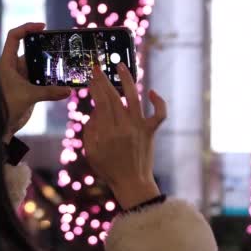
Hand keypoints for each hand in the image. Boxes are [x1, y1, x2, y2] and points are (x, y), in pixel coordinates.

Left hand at [0, 23, 70, 141]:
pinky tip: (63, 81)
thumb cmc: (5, 108)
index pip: (14, 37)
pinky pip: (41, 80)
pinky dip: (51, 80)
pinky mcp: (27, 89)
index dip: (27, 28)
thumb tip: (68, 90)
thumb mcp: (28, 96)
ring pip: (38, 66)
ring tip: (67, 62)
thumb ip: (49, 92)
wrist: (0, 128)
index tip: (43, 27)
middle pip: (31, 51)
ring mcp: (21, 78)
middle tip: (62, 46)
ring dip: (50, 66)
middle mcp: (13, 67)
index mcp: (7, 62)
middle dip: (46, 48)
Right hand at [83, 63, 166, 208]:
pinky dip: (158, 101)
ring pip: (134, 98)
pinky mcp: (151, 132)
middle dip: (105, 80)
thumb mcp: (91, 151)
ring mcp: (139, 128)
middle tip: (99, 68)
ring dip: (128, 80)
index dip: (96, 86)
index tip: (91, 75)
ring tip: (121, 66)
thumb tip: (95, 109)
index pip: (101, 102)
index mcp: (107, 133)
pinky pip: (159, 114)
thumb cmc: (109, 169)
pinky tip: (151, 92)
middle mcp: (124, 127)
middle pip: (114, 97)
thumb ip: (90, 129)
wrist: (132, 184)